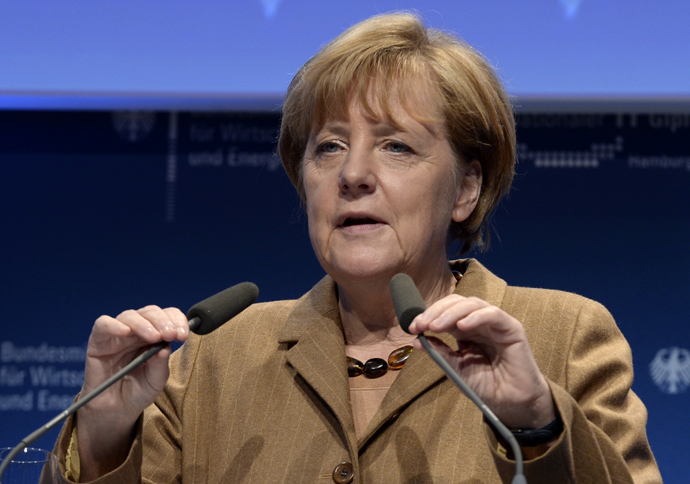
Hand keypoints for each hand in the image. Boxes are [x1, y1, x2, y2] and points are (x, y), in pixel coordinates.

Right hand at [76, 305, 188, 478]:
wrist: (115, 410)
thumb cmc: (139, 391)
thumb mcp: (156, 380)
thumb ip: (161, 364)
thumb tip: (165, 346)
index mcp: (156, 335)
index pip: (168, 316)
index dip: (177, 320)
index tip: (183, 335)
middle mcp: (138, 331)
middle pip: (151, 313)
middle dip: (164, 321)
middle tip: (171, 334)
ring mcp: (118, 334)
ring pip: (130, 315)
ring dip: (144, 323)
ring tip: (154, 337)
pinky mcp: (98, 341)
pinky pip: (102, 324)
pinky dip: (113, 325)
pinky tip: (125, 332)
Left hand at [408, 294, 554, 429]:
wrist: (511, 404)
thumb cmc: (486, 386)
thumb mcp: (456, 369)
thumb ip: (439, 353)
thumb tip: (416, 341)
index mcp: (465, 330)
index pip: (444, 312)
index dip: (428, 315)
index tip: (412, 327)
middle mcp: (479, 322)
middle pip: (456, 303)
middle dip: (435, 311)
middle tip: (421, 324)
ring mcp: (495, 323)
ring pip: (472, 304)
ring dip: (450, 313)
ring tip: (436, 326)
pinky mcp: (511, 328)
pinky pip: (493, 314)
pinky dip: (475, 316)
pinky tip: (461, 326)